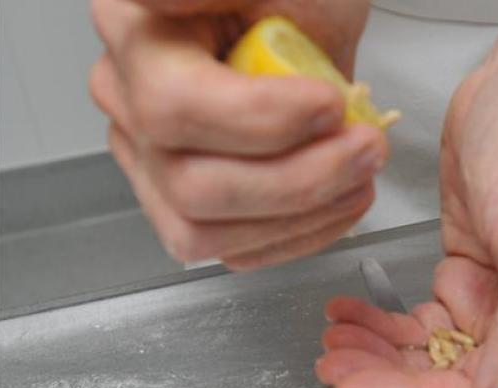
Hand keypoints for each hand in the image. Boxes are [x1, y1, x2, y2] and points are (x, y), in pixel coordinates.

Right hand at [89, 0, 385, 269]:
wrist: (314, 17)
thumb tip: (150, 1)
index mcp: (135, 36)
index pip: (175, 107)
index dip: (263, 121)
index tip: (331, 101)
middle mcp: (131, 105)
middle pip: (193, 187)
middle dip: (300, 178)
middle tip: (365, 146)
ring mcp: (156, 163)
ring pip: (206, 233)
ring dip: (303, 215)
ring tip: (360, 172)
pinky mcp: (193, 207)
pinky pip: (235, 252)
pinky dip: (301, 235)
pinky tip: (341, 198)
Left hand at [315, 0, 497, 387]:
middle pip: (451, 378)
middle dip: (388, 377)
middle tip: (333, 365)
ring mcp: (497, 299)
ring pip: (430, 352)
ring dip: (379, 351)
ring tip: (334, 339)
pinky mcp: (468, 273)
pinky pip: (421, 318)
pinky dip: (384, 321)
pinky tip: (351, 313)